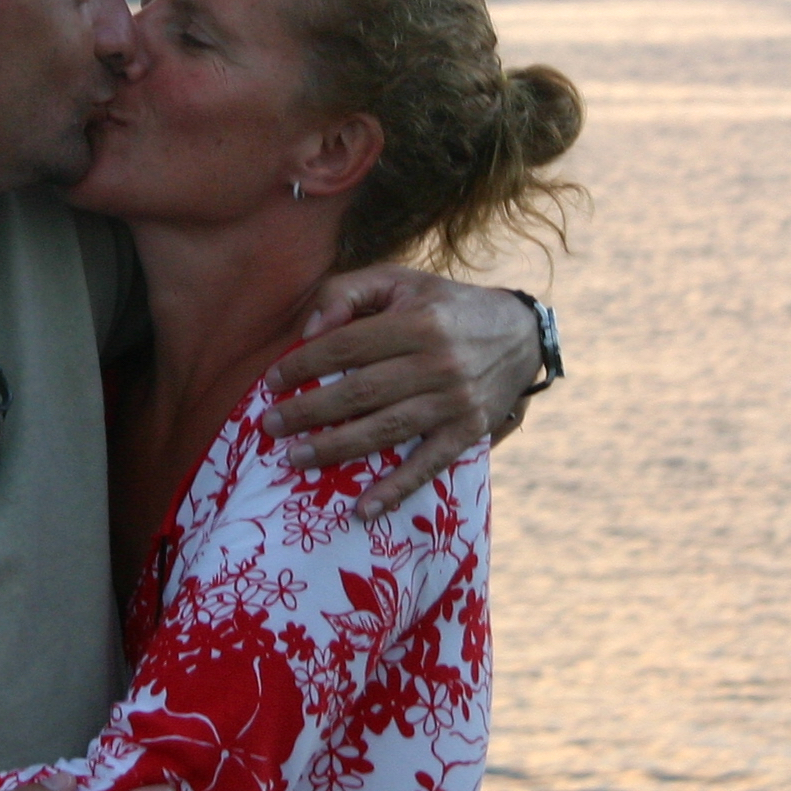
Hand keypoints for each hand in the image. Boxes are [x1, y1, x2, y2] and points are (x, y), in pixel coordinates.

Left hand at [261, 266, 541, 518]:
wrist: (520, 334)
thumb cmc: (444, 305)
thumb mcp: (400, 281)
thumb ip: (349, 293)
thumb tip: (309, 330)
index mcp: (417, 321)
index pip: (347, 346)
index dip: (305, 364)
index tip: (272, 381)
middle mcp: (437, 363)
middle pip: (360, 392)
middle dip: (308, 411)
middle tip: (270, 426)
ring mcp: (455, 401)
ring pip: (386, 430)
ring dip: (336, 449)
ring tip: (296, 458)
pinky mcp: (469, 431)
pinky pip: (428, 465)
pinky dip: (395, 490)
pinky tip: (362, 509)